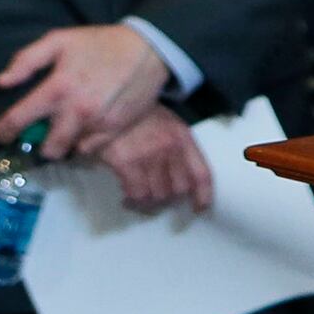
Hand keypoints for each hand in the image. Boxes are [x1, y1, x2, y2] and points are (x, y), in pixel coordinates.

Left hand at [0, 24, 172, 158]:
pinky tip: (83, 129)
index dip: (3, 131)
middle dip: (39, 143)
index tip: (1, 133)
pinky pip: (90, 149)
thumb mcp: (59, 40)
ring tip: (62, 130)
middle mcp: (76, 112)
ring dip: (62, 144)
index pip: (18, 120)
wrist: (149, 50)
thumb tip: (1, 83)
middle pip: (47, 148)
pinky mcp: (116, 129)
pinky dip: (83, 143)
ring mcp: (98, 123)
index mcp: (57, 88)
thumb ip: (26, 60)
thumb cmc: (100, 43)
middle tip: (40, 132)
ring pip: (69, 151)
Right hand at [94, 103, 213, 214]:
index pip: (201, 174)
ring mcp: (149, 156)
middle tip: (156, 197)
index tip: (199, 208)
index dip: (203, 195)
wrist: (111, 106)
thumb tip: (183, 179)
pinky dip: (134, 200)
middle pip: (179, 189)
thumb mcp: (168, 125)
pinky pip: (138, 194)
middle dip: (169, 198)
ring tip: (140, 197)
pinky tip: (127, 197)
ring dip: (150, 202)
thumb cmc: (140, 117)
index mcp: (183, 138)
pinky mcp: (127, 163)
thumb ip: (179, 149)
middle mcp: (170, 149)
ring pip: (159, 195)